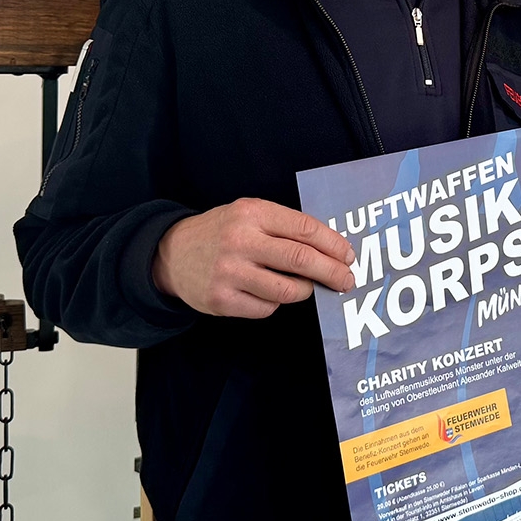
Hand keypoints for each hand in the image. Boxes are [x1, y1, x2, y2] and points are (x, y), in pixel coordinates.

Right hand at [153, 198, 354, 318]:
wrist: (172, 253)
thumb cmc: (221, 232)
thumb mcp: (249, 214)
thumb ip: (284, 226)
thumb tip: (331, 248)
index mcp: (251, 213)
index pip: (305, 229)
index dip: (333, 244)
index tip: (348, 255)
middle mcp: (240, 241)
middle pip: (301, 260)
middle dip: (332, 272)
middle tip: (347, 280)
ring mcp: (229, 272)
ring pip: (288, 290)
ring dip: (305, 290)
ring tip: (306, 286)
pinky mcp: (222, 300)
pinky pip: (267, 307)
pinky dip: (275, 302)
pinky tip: (268, 291)